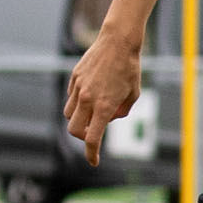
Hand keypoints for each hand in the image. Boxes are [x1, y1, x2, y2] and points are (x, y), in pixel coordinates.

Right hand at [63, 26, 143, 165]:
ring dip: (78, 119)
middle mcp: (88, 99)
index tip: (94, 161)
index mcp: (104, 107)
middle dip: (82, 137)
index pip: (92, 139)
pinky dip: (78, 101)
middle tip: (92, 133)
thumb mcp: (133, 94)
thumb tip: (110, 118)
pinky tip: (91, 93)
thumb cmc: (130, 68)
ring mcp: (78, 87)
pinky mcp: (74, 77)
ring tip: (92, 112)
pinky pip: (71, 96)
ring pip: (68, 114)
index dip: (92, 154)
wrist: (118, 41)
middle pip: (74, 130)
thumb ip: (121, 111)